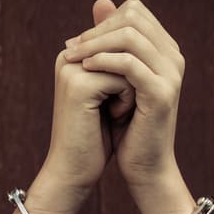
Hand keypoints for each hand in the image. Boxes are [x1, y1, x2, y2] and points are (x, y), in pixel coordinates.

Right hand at [35, 1, 132, 213]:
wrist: (74, 171)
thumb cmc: (95, 137)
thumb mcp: (111, 92)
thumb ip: (120, 63)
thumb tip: (144, 41)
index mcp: (74, 53)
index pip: (123, 43)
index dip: (131, 75)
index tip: (116, 100)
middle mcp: (69, 55)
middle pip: (126, 50)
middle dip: (131, 81)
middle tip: (116, 108)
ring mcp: (72, 68)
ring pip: (127, 64)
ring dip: (130, 92)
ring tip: (112, 113)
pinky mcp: (79, 85)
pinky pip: (124, 80)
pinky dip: (126, 103)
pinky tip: (111, 118)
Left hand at [63, 0, 186, 206]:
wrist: (143, 166)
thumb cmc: (127, 126)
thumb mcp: (115, 78)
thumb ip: (110, 41)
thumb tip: (100, 1)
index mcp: (165, 51)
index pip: (134, 12)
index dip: (102, 22)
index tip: (77, 42)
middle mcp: (173, 57)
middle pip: (133, 18)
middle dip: (96, 30)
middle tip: (71, 48)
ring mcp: (171, 74)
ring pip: (130, 37)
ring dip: (95, 44)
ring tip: (72, 58)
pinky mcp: (161, 93)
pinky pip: (129, 64)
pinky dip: (104, 62)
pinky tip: (85, 70)